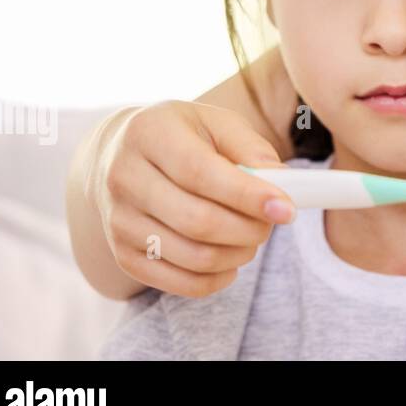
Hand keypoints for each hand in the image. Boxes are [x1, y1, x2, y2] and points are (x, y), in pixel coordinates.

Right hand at [89, 101, 296, 297]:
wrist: (121, 156)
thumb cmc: (183, 136)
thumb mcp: (217, 124)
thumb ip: (250, 148)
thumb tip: (280, 183)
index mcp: (150, 134)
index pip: (199, 172)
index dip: (247, 195)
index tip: (286, 208)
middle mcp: (124, 178)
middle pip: (197, 221)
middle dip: (249, 229)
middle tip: (273, 222)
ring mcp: (118, 221)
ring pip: (191, 256)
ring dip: (237, 254)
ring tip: (254, 236)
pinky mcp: (122, 254)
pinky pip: (176, 282)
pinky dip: (215, 279)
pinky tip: (232, 261)